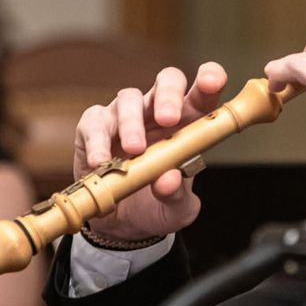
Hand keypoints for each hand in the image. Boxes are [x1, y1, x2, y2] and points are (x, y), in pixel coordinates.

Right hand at [73, 62, 227, 241]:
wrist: (120, 227)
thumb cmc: (155, 207)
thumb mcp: (175, 211)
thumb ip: (177, 196)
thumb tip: (170, 179)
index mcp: (188, 125)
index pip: (203, 93)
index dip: (210, 79)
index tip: (210, 83)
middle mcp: (157, 113)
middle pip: (167, 81)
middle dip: (169, 95)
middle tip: (168, 120)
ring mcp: (125, 116)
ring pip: (129, 98)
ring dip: (132, 122)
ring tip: (135, 150)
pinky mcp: (95, 127)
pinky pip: (95, 121)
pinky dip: (97, 139)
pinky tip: (100, 161)